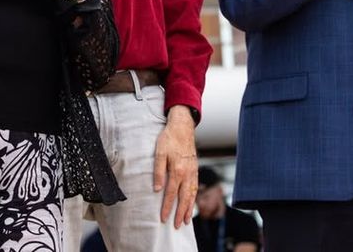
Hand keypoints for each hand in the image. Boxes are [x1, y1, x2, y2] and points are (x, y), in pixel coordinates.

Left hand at [154, 105, 197, 228]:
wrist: (182, 127)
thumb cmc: (169, 139)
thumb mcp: (159, 153)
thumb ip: (158, 171)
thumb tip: (157, 189)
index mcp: (177, 170)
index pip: (171, 194)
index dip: (167, 207)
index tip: (163, 218)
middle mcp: (187, 173)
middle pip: (183, 198)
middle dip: (180, 213)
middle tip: (177, 226)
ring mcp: (193, 172)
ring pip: (192, 194)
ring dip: (189, 208)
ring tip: (186, 220)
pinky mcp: (195, 169)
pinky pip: (196, 188)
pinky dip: (194, 198)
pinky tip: (192, 203)